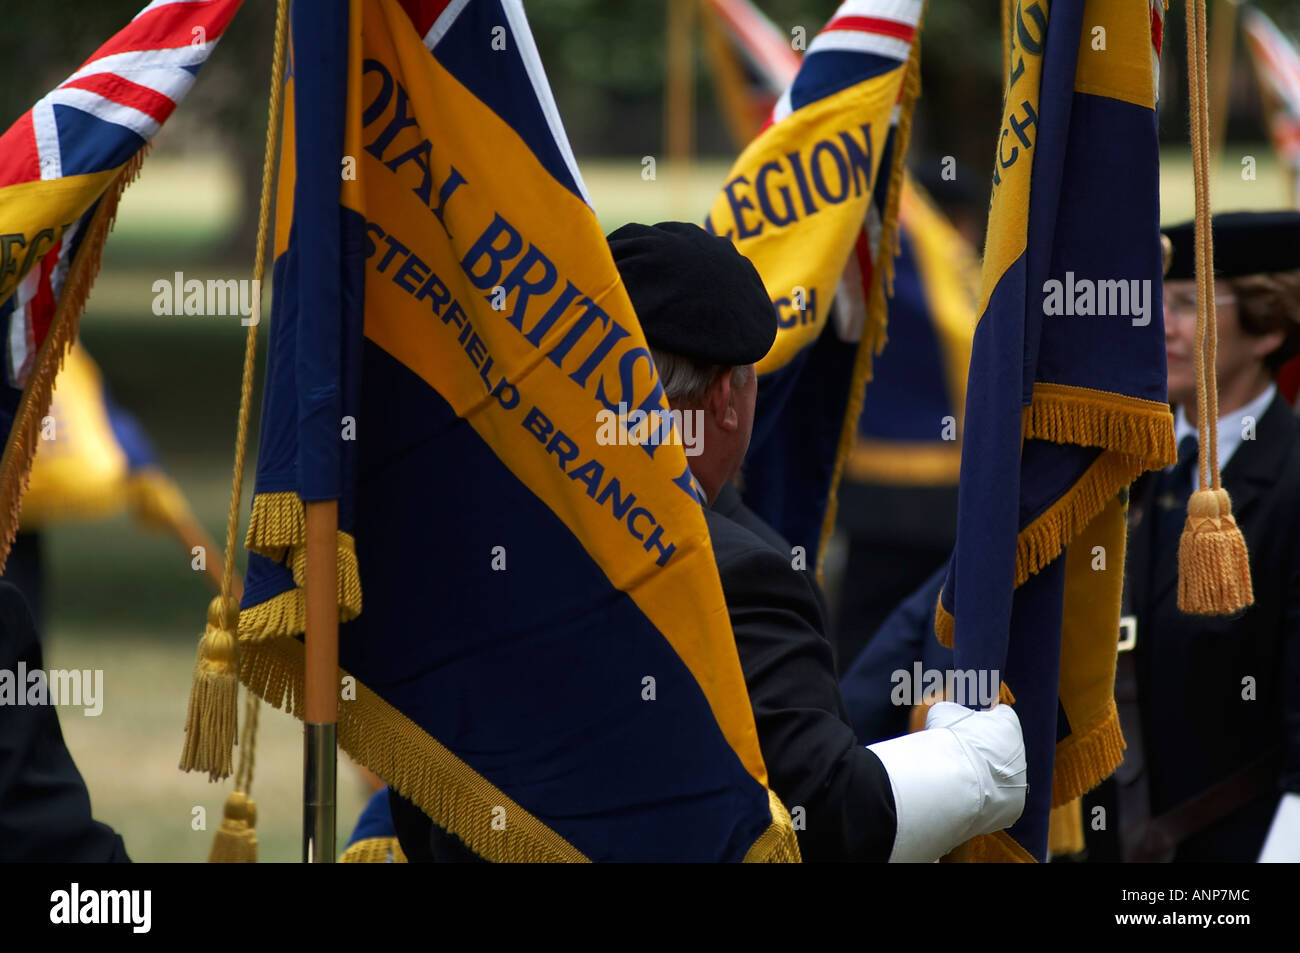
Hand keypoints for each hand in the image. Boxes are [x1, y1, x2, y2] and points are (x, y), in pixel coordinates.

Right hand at [866, 700, 1027, 861]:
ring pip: (1001, 775)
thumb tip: (948, 715)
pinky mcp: (1014, 806)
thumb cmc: (950, 741)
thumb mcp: (943, 713)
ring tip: (959, 779)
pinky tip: (966, 796)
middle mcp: (1020, 751)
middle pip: (1002, 747)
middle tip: (959, 755)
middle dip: (984, 750)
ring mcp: (1020, 780)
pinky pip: (998, 799)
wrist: (956, 782)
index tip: (967, 726)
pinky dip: (984, 798)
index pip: (1000, 715)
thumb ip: (952, 712)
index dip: (983, 719)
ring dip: (985, 775)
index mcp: (1008, 723)